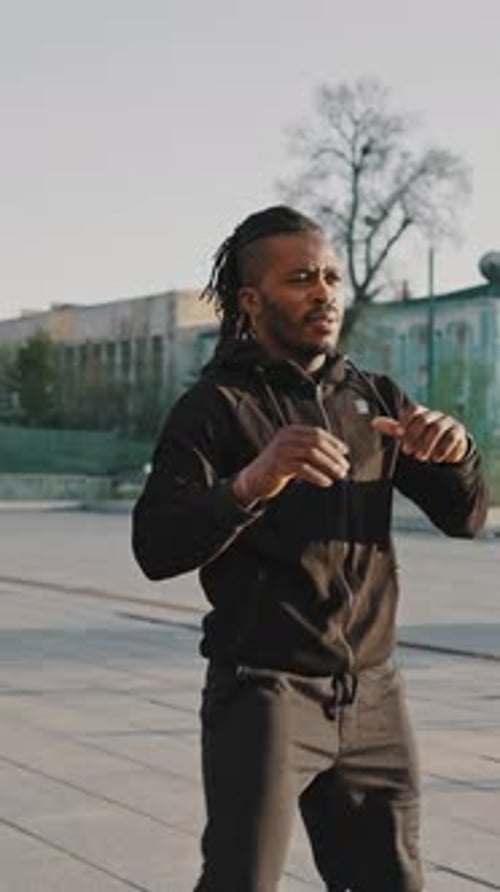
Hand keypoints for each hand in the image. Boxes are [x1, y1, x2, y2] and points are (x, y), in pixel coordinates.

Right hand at [232, 425, 349, 505]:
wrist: (254, 479)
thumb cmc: (278, 466)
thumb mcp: (293, 452)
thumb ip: (310, 449)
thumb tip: (338, 453)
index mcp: (290, 431)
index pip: (317, 433)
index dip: (333, 442)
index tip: (345, 452)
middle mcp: (285, 438)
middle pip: (316, 442)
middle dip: (333, 455)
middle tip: (345, 467)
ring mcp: (281, 450)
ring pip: (311, 454)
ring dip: (329, 465)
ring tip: (339, 475)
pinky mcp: (278, 465)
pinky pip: (303, 469)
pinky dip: (317, 476)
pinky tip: (326, 482)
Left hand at [371, 405, 467, 463]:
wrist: (447, 452)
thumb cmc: (422, 441)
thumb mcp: (407, 436)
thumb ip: (393, 429)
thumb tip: (374, 422)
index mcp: (422, 413)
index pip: (414, 410)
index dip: (406, 421)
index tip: (399, 435)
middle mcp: (435, 415)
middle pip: (424, 419)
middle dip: (414, 436)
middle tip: (407, 451)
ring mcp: (448, 422)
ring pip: (437, 428)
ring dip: (426, 444)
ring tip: (420, 458)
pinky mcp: (459, 432)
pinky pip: (451, 437)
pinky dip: (442, 449)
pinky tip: (435, 459)